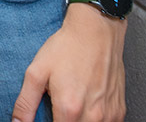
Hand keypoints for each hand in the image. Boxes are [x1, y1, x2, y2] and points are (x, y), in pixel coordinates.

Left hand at [13, 6, 125, 121]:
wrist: (96, 32)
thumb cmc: (66, 49)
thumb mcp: (36, 72)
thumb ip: (25, 102)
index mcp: (69, 108)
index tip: (47, 118)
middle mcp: (93, 115)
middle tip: (57, 111)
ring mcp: (109, 114)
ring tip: (70, 108)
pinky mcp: (119, 110)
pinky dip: (95, 121)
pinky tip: (86, 108)